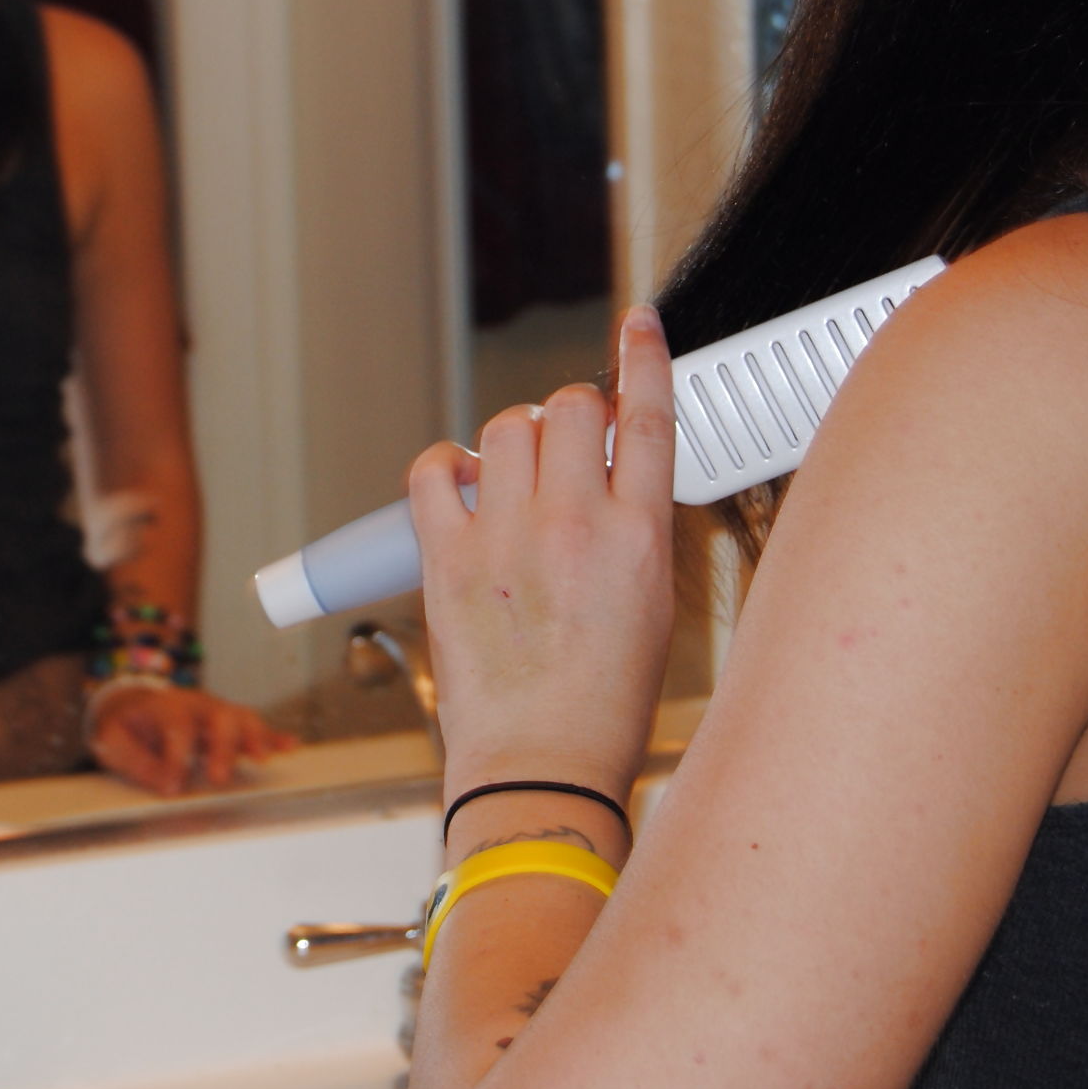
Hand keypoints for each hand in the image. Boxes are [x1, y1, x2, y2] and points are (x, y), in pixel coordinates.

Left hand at [88, 685, 296, 795]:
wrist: (131, 704)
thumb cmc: (125, 725)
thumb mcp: (112, 739)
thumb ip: (134, 760)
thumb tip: (165, 783)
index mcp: (165, 706)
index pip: (177, 725)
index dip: (176, 756)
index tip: (172, 786)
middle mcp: (196, 705)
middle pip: (218, 716)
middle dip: (221, 747)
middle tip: (218, 777)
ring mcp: (216, 712)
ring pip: (241, 717)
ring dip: (254, 738)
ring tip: (262, 759)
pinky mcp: (229, 724)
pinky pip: (256, 726)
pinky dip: (274, 736)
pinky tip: (289, 746)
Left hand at [410, 308, 676, 801]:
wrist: (540, 765)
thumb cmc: (603, 704)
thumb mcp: (653, 606)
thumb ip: (634, 527)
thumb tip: (610, 476)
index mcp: (640, 538)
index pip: (647, 417)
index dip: (644, 356)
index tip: (637, 323)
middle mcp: (573, 524)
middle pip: (569, 407)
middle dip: (568, 416)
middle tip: (563, 451)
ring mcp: (506, 537)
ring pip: (506, 425)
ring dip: (512, 437)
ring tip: (514, 479)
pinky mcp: (448, 558)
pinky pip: (434, 468)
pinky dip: (445, 462)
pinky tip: (460, 481)